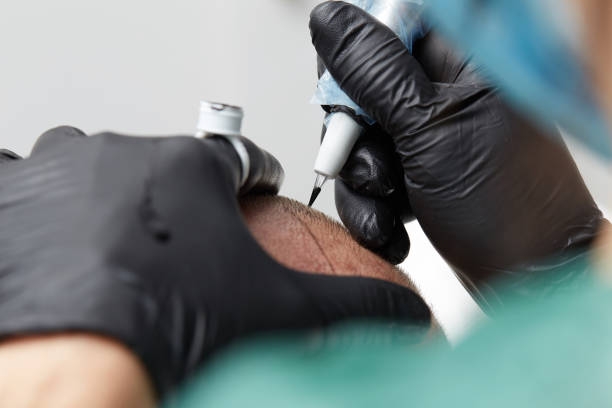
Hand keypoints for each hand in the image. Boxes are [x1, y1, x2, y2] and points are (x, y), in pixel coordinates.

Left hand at [0, 127, 429, 396]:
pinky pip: (30, 195)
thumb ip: (354, 305)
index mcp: (186, 167)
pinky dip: (49, 221)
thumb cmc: (168, 333)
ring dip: (108, 212)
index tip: (243, 198)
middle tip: (175, 254)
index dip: (246, 185)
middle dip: (175, 208)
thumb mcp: (280, 318)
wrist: (70, 376)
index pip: (233, 161)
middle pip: (160, 171)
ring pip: (93, 179)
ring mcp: (51, 175)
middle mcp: (113, 157)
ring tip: (117, 261)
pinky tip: (67, 262)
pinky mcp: (6, 202)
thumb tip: (411, 312)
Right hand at [310, 2, 605, 304]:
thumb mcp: (431, 130)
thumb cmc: (505, 207)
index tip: (349, 99)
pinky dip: (372, 204)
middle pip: (361, 86)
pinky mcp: (417, 169)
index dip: (353, 59)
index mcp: (463, 59)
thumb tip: (331, 20)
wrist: (524, 280)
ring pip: (359, 136)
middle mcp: (443, 92)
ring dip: (362, 181)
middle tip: (376, 167)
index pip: (387, 24)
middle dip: (354, 136)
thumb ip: (375, 72)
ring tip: (389, 208)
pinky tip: (392, 226)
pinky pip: (370, 173)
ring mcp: (428, 133)